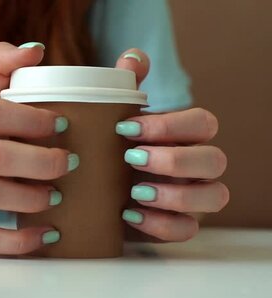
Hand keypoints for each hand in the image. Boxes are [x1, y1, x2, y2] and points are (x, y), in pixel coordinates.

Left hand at [115, 49, 228, 241]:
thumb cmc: (110, 149)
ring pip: (215, 196)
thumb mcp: (111, 119)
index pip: (202, 123)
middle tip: (130, 158)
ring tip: (136, 192)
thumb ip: (125, 88)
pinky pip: (188, 230)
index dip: (170, 125)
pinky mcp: (180, 226)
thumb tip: (132, 58)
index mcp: (186, 136)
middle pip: (215, 159)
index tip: (124, 127)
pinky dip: (162, 224)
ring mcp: (194, 197)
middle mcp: (198, 166)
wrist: (91, 192)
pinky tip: (130, 215)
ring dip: (177, 195)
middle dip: (175, 160)